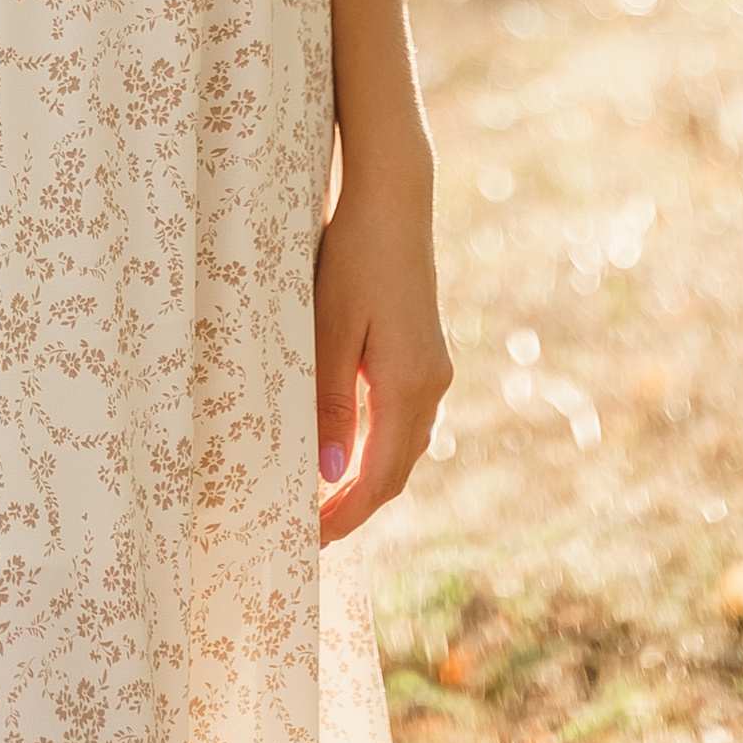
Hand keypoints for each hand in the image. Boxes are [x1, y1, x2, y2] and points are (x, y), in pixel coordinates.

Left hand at [314, 157, 451, 546]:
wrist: (394, 201)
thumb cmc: (355, 258)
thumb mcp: (329, 330)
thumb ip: (327, 404)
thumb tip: (326, 474)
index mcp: (409, 387)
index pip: (378, 478)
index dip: (345, 515)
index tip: (309, 542)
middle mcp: (431, 385)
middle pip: (395, 470)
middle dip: (355, 506)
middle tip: (310, 533)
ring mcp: (433, 369)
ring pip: (402, 447)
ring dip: (367, 479)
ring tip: (324, 501)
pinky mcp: (425, 352)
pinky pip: (403, 419)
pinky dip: (377, 447)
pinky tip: (349, 448)